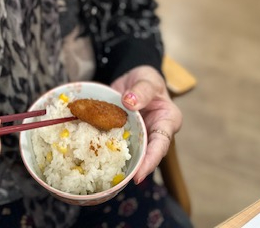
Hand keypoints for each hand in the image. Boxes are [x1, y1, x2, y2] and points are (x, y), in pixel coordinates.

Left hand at [111, 66, 182, 183]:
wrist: (134, 78)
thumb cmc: (148, 80)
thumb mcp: (148, 80)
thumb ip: (142, 90)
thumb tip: (130, 101)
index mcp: (167, 121)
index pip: (161, 145)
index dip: (150, 161)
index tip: (139, 175)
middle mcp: (153, 133)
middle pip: (145, 154)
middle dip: (134, 168)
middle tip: (120, 180)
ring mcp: (137, 136)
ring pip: (128, 151)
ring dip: (117, 159)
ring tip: (104, 172)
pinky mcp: (122, 134)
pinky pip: (113, 141)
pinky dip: (104, 145)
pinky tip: (92, 151)